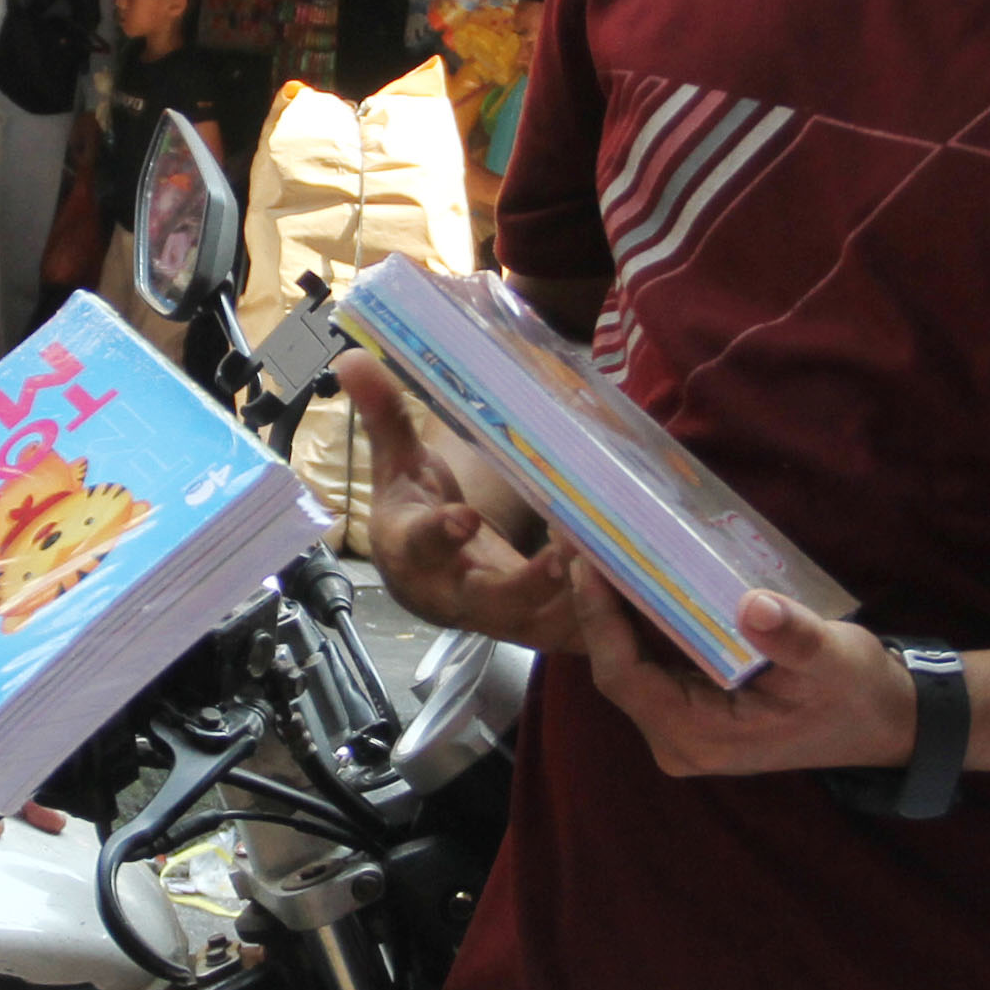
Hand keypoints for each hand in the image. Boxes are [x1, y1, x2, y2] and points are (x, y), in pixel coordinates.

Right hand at [340, 352, 589, 655]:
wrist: (428, 582)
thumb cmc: (416, 516)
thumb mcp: (398, 468)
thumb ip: (385, 417)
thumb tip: (350, 358)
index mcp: (414, 554)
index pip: (422, 545)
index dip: (439, 534)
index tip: (461, 518)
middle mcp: (454, 595)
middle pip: (489, 600)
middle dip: (526, 584)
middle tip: (562, 558)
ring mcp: (499, 618)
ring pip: (540, 622)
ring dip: (577, 602)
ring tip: (614, 567)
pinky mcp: (536, 628)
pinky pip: (571, 631)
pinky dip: (602, 616)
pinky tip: (639, 589)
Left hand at [574, 580, 918, 778]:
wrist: (885, 721)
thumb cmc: (857, 693)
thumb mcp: (833, 660)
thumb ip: (793, 638)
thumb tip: (754, 606)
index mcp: (700, 736)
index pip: (625, 677)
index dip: (600, 620)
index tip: (589, 562)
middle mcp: (679, 741)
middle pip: (617, 669)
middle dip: (597, 606)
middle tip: (580, 539)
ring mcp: (683, 729)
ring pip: (629, 664)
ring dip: (614, 609)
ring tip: (597, 547)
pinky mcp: (692, 710)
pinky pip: (650, 663)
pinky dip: (639, 620)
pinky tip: (633, 574)